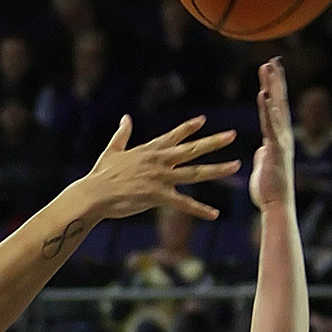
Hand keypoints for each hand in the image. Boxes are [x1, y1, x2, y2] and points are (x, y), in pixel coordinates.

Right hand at [80, 114, 238, 223]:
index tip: (203, 120)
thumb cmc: (101, 174)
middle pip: (192, 149)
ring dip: (217, 170)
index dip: (188, 128)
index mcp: (149, 150)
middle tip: (232, 135)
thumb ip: (122, 134)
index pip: (173, 136)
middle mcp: (159, 160)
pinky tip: (214, 214)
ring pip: (195, 172)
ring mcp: (160, 177)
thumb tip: (125, 118)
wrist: (95, 193)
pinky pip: (183, 203)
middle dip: (214, 142)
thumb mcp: (113, 150)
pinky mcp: (158, 195)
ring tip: (236, 165)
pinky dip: (199, 210)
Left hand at [249, 60, 294, 212]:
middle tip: (271, 60)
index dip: (274, 88)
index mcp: (278, 136)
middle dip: (275, 80)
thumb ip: (265, 151)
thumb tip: (263, 147)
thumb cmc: (268, 187)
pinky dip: (267, 110)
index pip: (276, 107)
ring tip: (268, 69)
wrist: (275, 204)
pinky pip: (270, 126)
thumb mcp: (264, 163)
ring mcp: (280, 141)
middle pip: (279, 102)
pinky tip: (263, 95)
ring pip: (276, 109)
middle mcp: (282, 135)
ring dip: (272, 88)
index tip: (271, 69)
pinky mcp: (275, 149)